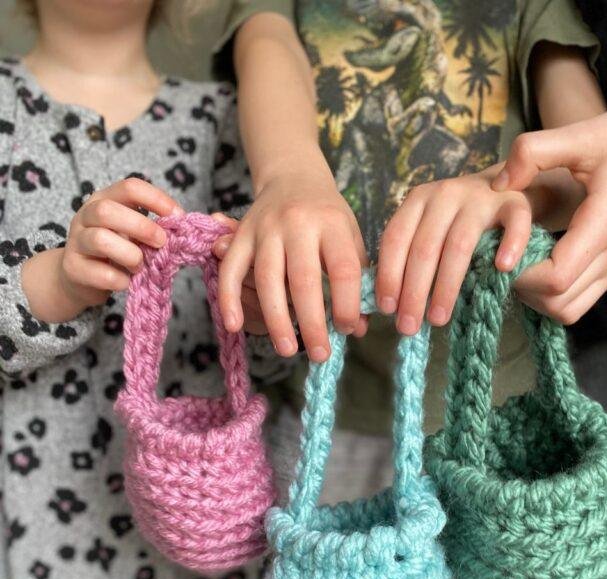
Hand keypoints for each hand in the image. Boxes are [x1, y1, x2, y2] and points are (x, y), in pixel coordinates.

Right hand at [59, 178, 182, 312]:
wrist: (80, 278)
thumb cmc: (114, 252)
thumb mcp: (133, 234)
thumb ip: (152, 228)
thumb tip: (183, 229)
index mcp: (105, 200)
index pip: (130, 187)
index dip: (157, 199)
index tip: (179, 218)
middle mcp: (86, 216)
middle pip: (107, 210)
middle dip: (141, 227)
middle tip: (161, 242)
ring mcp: (76, 242)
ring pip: (100, 240)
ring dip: (130, 255)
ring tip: (140, 266)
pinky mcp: (74, 268)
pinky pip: (101, 273)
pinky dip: (120, 279)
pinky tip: (127, 282)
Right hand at [214, 157, 367, 361]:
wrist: (293, 178)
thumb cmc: (327, 218)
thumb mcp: (350, 240)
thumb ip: (357, 282)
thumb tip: (358, 328)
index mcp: (332, 224)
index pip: (343, 269)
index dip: (347, 303)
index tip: (348, 329)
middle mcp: (297, 223)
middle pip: (303, 279)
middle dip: (312, 322)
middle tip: (320, 354)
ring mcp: (265, 228)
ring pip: (267, 279)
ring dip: (276, 319)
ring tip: (287, 349)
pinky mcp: (241, 234)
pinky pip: (230, 269)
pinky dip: (229, 298)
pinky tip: (234, 326)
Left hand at [376, 166, 536, 335]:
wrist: (501, 189)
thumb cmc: (456, 224)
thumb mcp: (428, 231)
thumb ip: (410, 258)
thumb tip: (391, 308)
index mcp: (418, 200)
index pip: (396, 238)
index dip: (389, 275)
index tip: (387, 309)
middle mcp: (446, 195)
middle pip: (425, 248)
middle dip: (414, 292)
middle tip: (408, 327)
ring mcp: (480, 198)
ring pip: (460, 244)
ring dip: (446, 285)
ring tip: (438, 319)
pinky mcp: (515, 202)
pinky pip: (515, 224)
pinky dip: (510, 245)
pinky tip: (503, 269)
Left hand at [492, 107, 606, 323]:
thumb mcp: (580, 132)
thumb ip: (534, 151)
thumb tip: (499, 184)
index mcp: (605, 222)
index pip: (556, 277)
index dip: (522, 273)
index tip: (504, 249)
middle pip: (558, 302)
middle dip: (523, 287)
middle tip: (506, 257)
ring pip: (567, 311)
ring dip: (536, 297)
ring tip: (521, 263)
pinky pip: (577, 303)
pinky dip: (552, 296)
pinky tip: (538, 267)